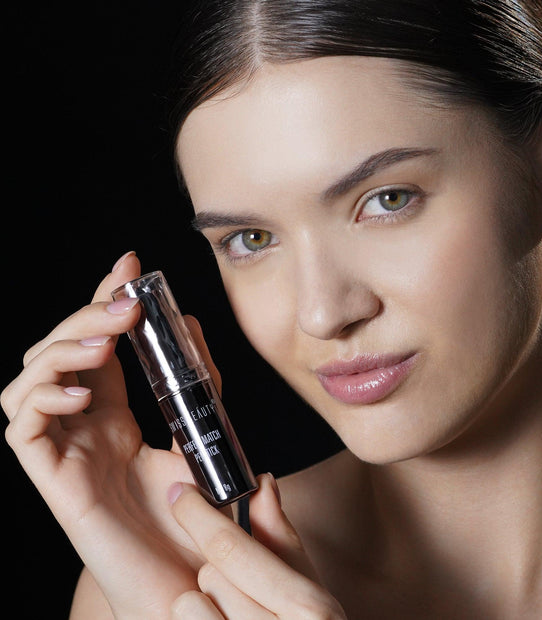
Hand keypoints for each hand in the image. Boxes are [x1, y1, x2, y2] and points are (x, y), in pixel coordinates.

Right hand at [1, 252, 221, 617]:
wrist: (189, 583)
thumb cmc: (195, 514)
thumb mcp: (202, 432)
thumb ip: (200, 382)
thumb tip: (193, 323)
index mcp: (114, 415)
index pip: (97, 343)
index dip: (103, 301)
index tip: (127, 265)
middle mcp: (83, 428)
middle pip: (57, 353)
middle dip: (85, 317)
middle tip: (124, 303)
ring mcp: (65, 453)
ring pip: (26, 383)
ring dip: (60, 351)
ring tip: (104, 343)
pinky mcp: (52, 482)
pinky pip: (21, 431)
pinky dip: (41, 400)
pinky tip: (79, 394)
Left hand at [169, 473, 346, 618]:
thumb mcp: (308, 590)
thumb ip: (281, 537)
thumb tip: (262, 482)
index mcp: (309, 609)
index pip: (233, 549)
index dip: (199, 513)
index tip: (178, 491)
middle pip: (209, 576)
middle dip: (216, 575)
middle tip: (239, 590)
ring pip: (188, 607)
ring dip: (201, 607)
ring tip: (229, 619)